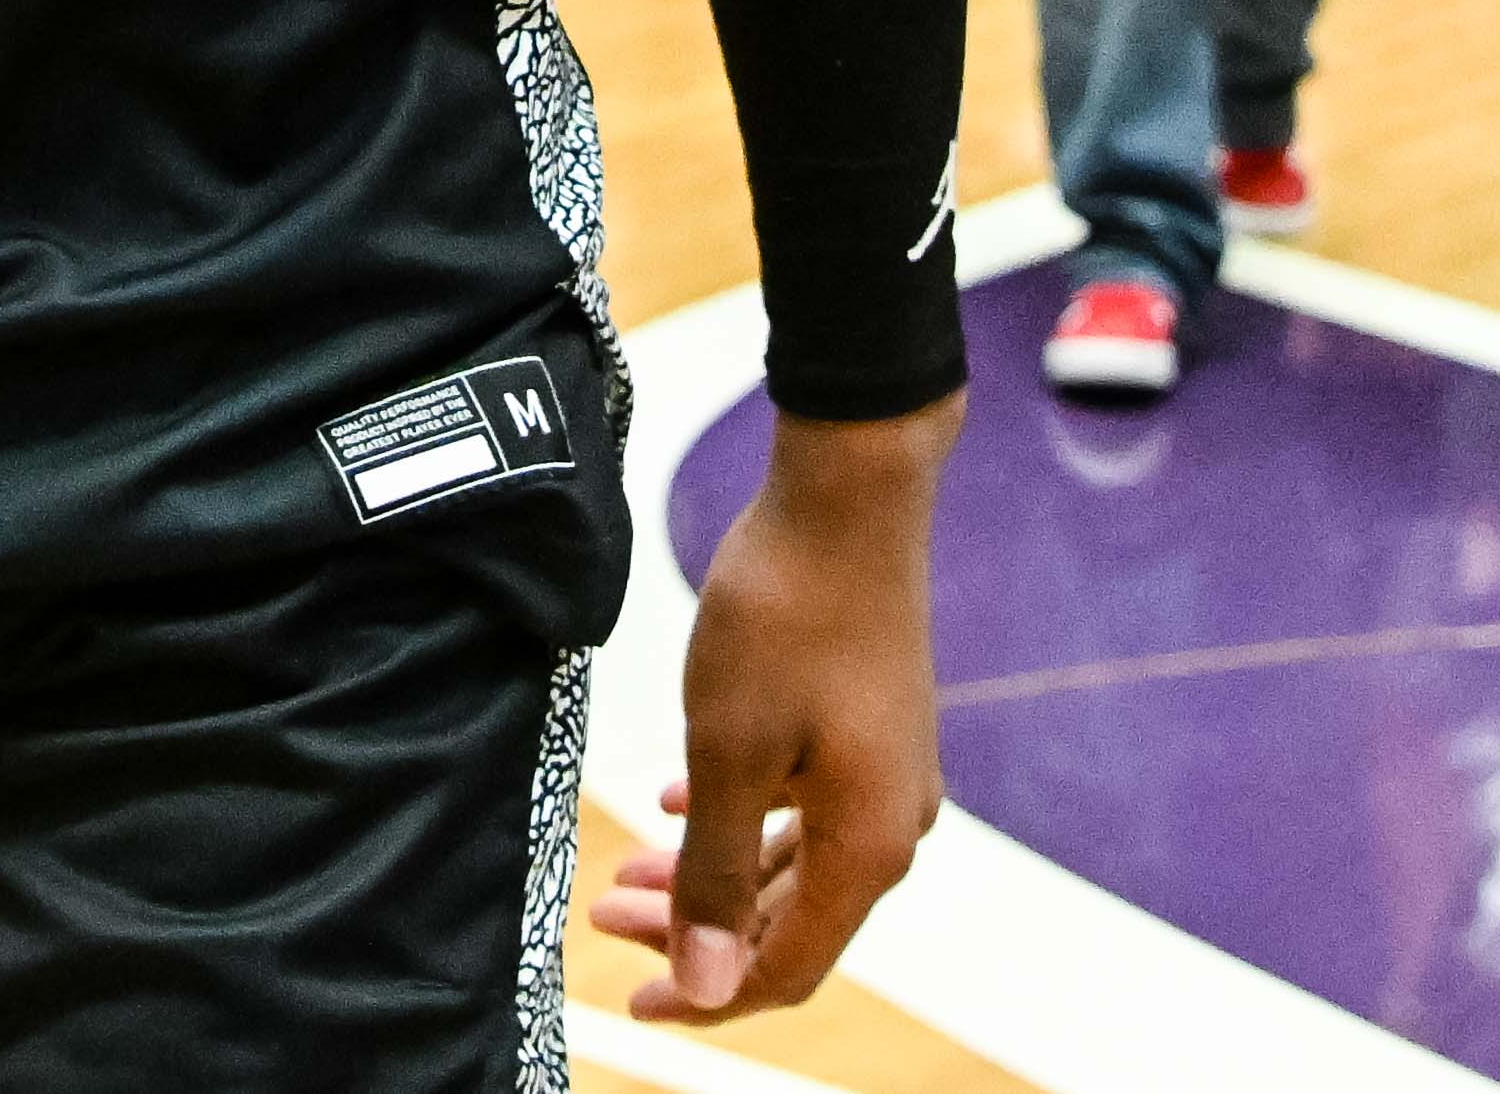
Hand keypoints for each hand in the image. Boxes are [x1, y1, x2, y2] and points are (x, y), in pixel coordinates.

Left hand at [600, 399, 949, 1019]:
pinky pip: (804, 806)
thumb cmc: (783, 618)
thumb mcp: (730, 754)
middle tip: (606, 924)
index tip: (633, 1001)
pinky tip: (680, 805)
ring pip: (791, 859)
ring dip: (712, 874)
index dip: (708, 996)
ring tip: (625, 870)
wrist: (848, 497)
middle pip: (789, 918)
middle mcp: (893, 824)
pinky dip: (742, 820)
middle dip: (695, 931)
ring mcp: (888, 774)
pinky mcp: (872, 729)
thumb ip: (717, 876)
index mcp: (866, 847)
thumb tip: (706, 988)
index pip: (785, 967)